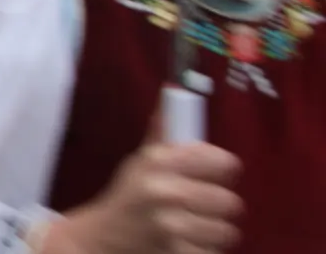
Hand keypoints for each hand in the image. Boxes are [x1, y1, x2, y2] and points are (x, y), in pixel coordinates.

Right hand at [47, 123, 242, 253]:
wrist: (99, 240)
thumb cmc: (125, 199)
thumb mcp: (138, 163)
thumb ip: (163, 135)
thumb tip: (172, 92)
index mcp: (159, 162)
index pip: (222, 161)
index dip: (221, 169)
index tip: (212, 175)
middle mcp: (166, 192)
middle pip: (230, 201)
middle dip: (217, 207)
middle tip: (200, 208)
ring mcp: (172, 227)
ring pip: (227, 231)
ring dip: (213, 233)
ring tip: (194, 229)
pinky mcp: (177, 253)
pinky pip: (212, 253)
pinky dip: (203, 251)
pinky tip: (186, 245)